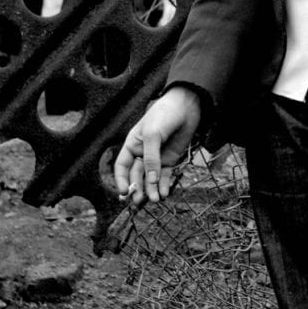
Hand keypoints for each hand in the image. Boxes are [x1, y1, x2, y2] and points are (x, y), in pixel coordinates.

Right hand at [114, 86, 200, 203]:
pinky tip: (165, 193)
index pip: (122, 166)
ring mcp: (156, 158)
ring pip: (151, 178)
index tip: (125, 192)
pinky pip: (165, 176)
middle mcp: (142, 153)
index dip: (121, 180)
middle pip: (136, 175)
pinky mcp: (170, 160)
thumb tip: (151, 179)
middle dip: (138, 188)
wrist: (186, 106)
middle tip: (139, 201)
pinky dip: (165, 185)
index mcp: (131, 145)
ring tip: (155, 200)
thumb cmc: (164, 115)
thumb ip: (151, 157)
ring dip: (152, 190)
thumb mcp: (152, 134)